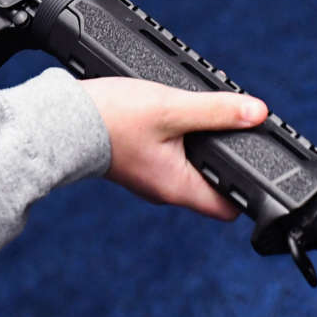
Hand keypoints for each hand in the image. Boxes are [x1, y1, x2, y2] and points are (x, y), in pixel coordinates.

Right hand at [81, 77, 268, 220]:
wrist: (59, 120)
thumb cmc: (110, 119)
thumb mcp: (172, 108)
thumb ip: (217, 111)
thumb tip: (257, 113)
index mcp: (178, 187)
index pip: (229, 208)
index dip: (248, 188)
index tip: (256, 161)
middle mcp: (164, 191)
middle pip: (210, 186)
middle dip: (224, 160)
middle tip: (231, 130)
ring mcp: (148, 179)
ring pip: (187, 170)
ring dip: (199, 147)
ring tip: (201, 119)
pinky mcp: (135, 163)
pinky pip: (167, 159)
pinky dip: (176, 142)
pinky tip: (172, 119)